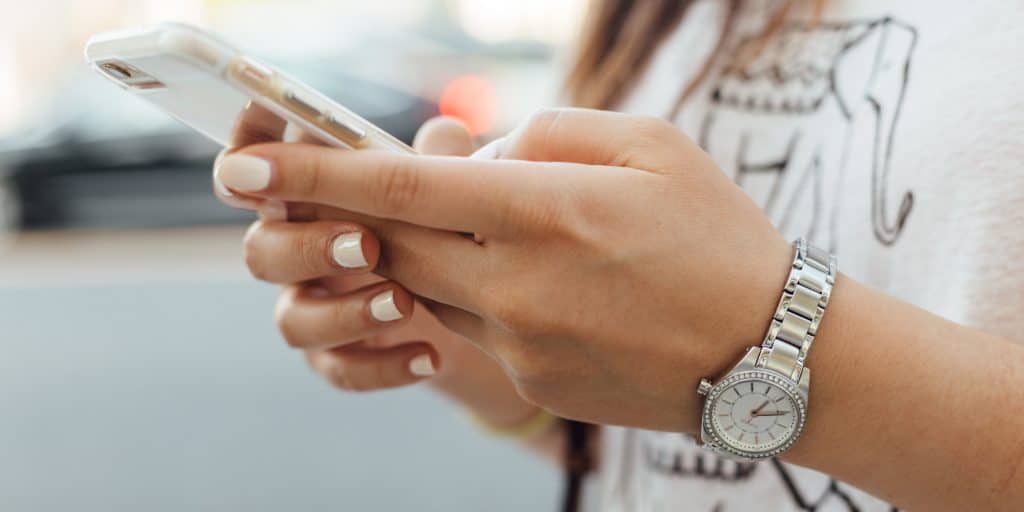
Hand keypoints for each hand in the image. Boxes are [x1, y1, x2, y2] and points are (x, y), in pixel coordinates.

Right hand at [213, 116, 538, 426]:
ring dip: (344, 313)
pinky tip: (429, 356)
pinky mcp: (339, 356)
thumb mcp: (452, 189)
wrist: (481, 309)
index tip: (258, 156)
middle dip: (308, 247)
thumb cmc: (450, 226)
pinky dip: (382, 366)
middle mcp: (299, 250)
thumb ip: (442, 161)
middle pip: (262, 250)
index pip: (255, 171)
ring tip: (405, 303)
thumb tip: (446, 134)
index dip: (244, 157)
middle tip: (368, 245)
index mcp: (311, 195)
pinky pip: (338, 368)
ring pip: (292, 320)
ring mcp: (314, 307)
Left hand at [215, 108, 792, 431]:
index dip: (313, 174)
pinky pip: (472, 326)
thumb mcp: (651, 145)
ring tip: (497, 228)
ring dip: (430, 250)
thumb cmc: (719, 236)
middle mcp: (517, 282)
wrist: (770, 355)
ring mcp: (519, 342)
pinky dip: (479, 291)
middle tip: (346, 189)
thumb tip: (474, 152)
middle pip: (392, 242)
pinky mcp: (529, 379)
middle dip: (357, 212)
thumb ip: (547, 133)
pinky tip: (544, 282)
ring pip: (427, 286)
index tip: (245, 167)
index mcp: (546, 210)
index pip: (400, 187)